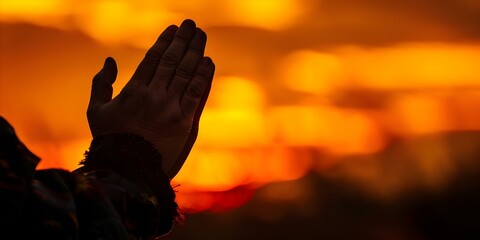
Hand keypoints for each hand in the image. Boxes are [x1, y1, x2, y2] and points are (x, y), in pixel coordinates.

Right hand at [86, 19, 214, 178]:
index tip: (173, 28)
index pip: (153, 58)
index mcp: (133, 90)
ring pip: (186, 73)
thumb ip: (101, 83)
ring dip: (196, 52)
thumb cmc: (110, 140)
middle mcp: (153, 96)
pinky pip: (196, 94)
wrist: (128, 171)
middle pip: (172, 61)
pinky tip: (207, 62)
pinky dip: (203, 77)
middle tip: (192, 25)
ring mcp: (170, 109)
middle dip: (183, 40)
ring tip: (201, 37)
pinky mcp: (185, 123)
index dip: (165, 41)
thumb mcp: (96, 111)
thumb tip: (110, 60)